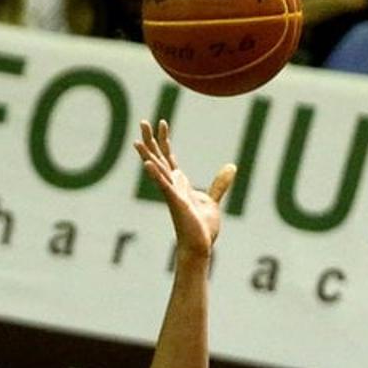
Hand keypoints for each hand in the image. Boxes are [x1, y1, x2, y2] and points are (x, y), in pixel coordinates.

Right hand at [133, 119, 234, 260]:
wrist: (200, 246)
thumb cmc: (202, 228)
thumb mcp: (212, 201)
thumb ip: (219, 184)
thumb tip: (231, 167)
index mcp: (179, 184)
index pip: (169, 157)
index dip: (164, 140)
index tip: (162, 122)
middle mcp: (172, 186)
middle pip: (158, 158)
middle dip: (150, 140)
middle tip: (142, 122)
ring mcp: (172, 194)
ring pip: (157, 170)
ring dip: (147, 155)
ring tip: (137, 141)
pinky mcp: (176, 203)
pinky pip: (164, 186)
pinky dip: (156, 175)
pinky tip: (148, 164)